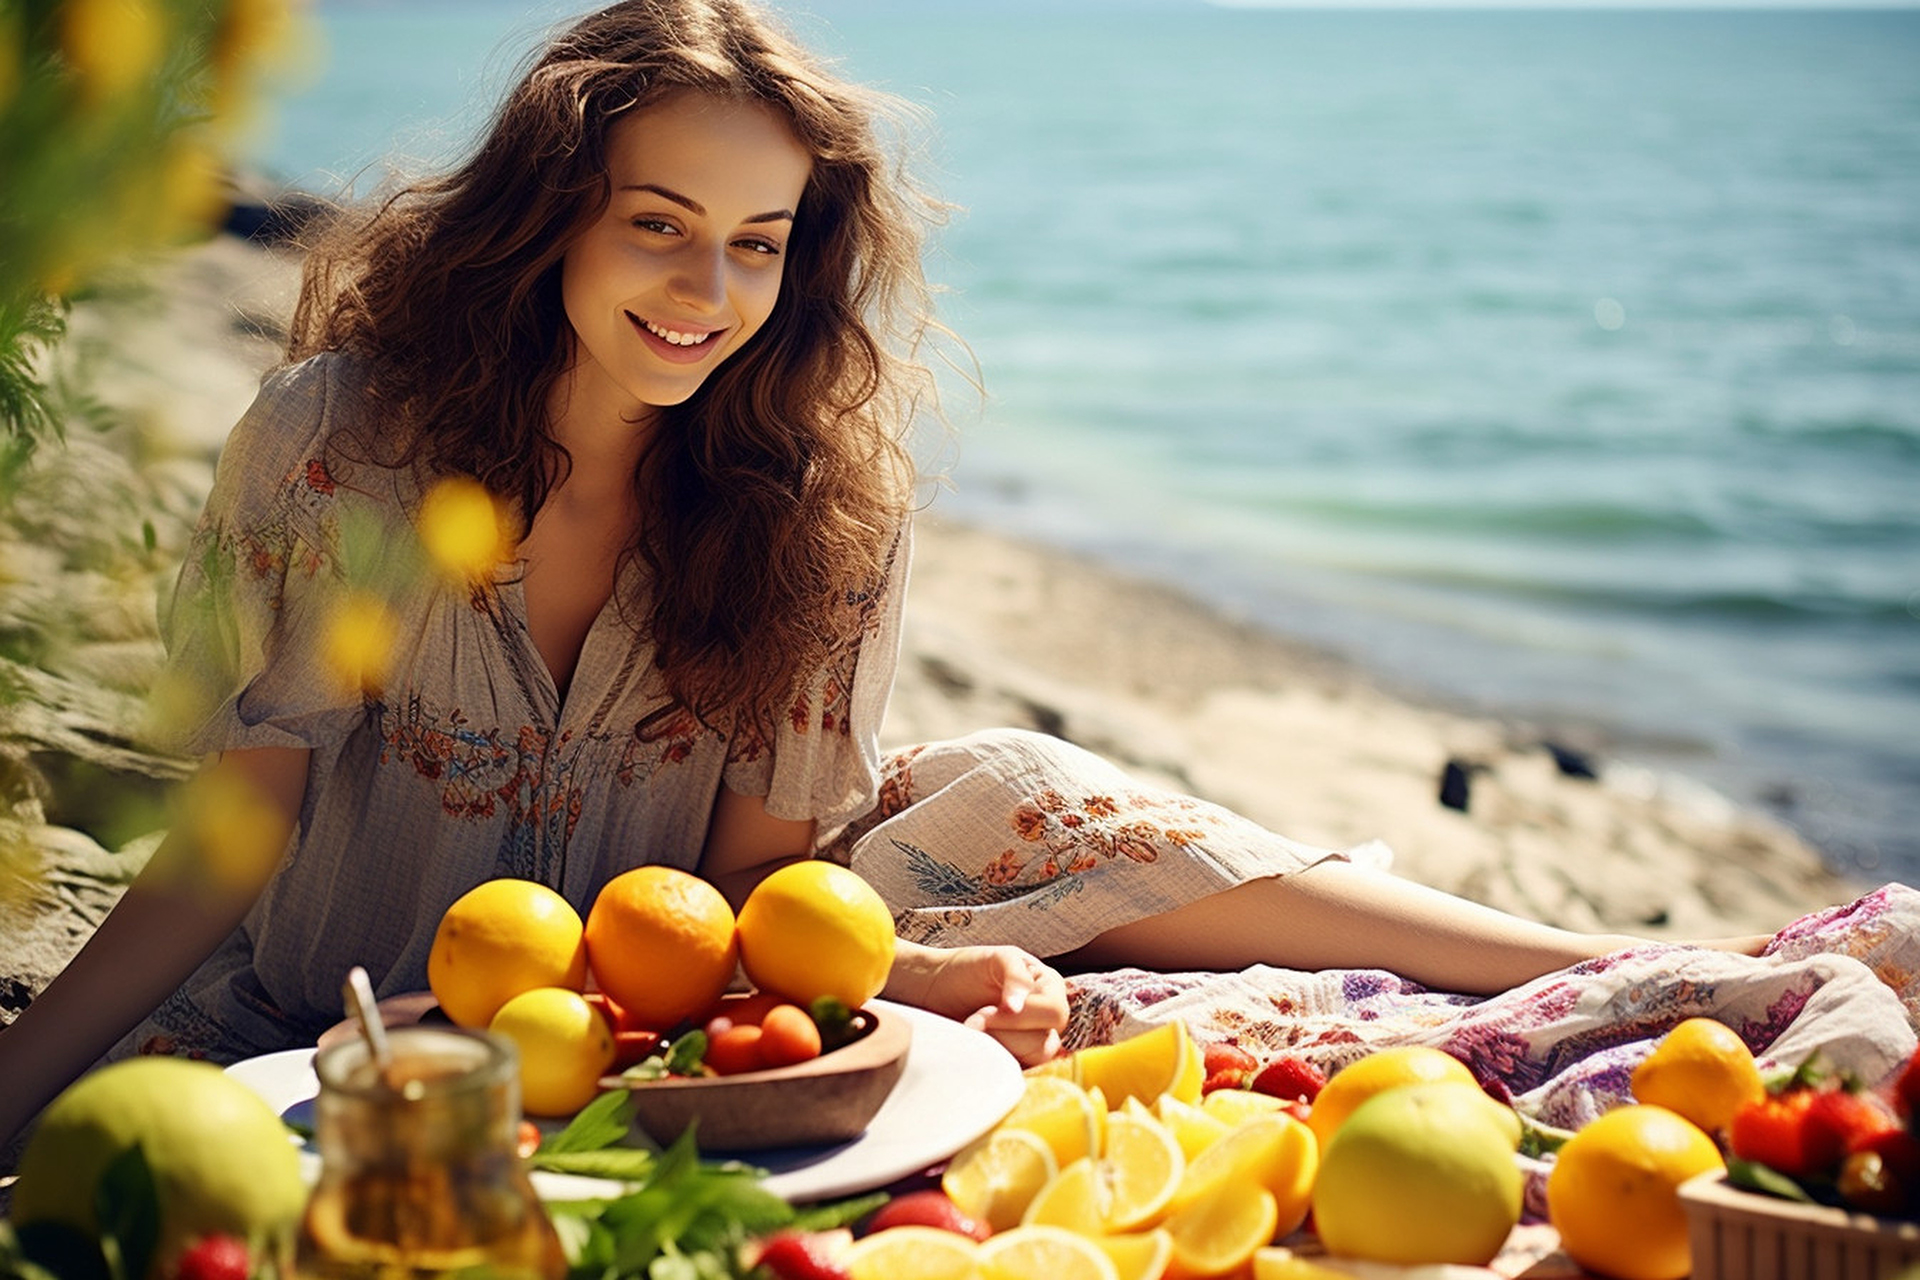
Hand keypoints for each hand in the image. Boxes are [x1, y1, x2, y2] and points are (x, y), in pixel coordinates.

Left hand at [884, 942, 1067, 1067]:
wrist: (936, 990)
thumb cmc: (967, 969)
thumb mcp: (996, 959)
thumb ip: (1016, 976)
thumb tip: (1018, 1008)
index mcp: (1051, 988)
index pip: (1054, 1013)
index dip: (1019, 1018)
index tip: (984, 1012)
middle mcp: (1048, 1018)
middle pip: (1045, 1044)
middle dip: (1002, 1033)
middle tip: (973, 1022)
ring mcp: (1034, 1043)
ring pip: (1031, 1062)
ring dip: (996, 1047)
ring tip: (973, 1031)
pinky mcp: (1017, 1063)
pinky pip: (1018, 1075)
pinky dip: (993, 1064)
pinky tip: (977, 1047)